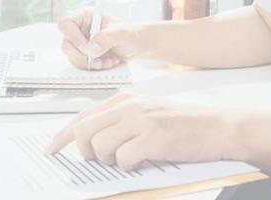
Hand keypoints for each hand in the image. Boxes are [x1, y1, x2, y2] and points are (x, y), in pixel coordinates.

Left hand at [47, 93, 238, 170]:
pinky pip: (123, 159)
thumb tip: (88, 139)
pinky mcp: (153, 138)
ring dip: (109, 160)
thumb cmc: (183, 123)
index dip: (62, 135)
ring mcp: (140, 121)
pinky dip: (129, 166)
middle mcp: (128, 106)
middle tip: (100, 159)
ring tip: (128, 158)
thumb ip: (118, 120)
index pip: (81, 117)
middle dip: (86, 152)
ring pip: (99, 147)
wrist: (220, 126)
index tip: (51, 149)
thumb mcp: (146, 111)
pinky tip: (142, 161)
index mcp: (124, 99)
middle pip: (83, 133)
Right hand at [58, 8, 141, 69]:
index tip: (87, 48)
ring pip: (72, 58)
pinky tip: (107, 64)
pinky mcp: (84, 57)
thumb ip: (106, 38)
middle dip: (82, 57)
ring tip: (108, 62)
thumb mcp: (121, 33)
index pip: (66, 25)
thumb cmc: (130, 34)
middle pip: (66, 45)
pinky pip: (80, 66)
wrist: (136, 46)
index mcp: (84, 18)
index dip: (73, 37)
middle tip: (98, 61)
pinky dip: (93, 68)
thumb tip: (90, 49)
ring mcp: (80, 45)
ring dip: (90, 64)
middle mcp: (79, 31)